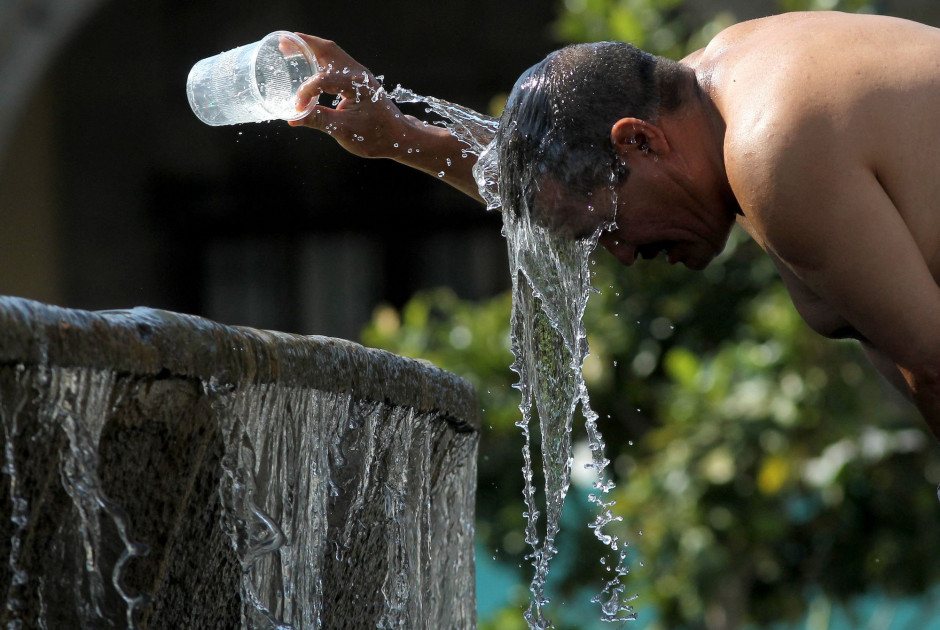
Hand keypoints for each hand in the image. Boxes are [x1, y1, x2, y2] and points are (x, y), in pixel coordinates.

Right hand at [288, 34, 413, 159]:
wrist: (399, 137)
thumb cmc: (376, 135)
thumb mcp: (344, 130)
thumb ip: (318, 120)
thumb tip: (293, 118)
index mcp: (357, 85)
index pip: (323, 80)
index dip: (306, 92)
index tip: (298, 108)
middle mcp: (359, 74)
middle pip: (328, 50)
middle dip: (304, 45)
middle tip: (283, 44)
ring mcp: (360, 75)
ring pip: (332, 53)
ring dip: (312, 49)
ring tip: (291, 48)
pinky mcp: (358, 80)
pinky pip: (337, 62)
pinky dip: (320, 58)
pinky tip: (309, 63)